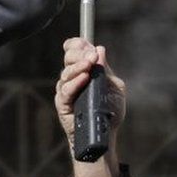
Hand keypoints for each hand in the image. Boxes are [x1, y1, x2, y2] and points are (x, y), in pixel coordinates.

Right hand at [55, 38, 125, 176]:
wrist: (105, 134)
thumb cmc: (109, 110)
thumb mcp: (114, 87)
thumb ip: (106, 69)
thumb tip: (99, 49)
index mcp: (83, 70)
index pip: (74, 50)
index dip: (76, 44)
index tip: (84, 43)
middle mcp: (72, 77)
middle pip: (68, 57)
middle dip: (78, 54)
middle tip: (91, 56)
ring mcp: (66, 89)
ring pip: (66, 72)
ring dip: (77, 67)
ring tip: (89, 65)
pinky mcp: (62, 103)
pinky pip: (65, 90)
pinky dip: (74, 82)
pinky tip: (83, 78)